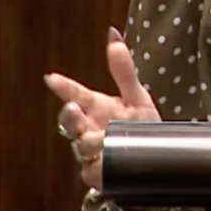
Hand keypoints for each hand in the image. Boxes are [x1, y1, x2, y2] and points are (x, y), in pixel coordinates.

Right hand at [44, 27, 160, 189]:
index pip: (75, 94)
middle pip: (69, 121)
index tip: (52, 79)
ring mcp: (91, 152)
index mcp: (97, 107)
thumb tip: (114, 35)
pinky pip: (91, 171)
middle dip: (69, 115)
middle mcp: (89, 128)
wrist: (158, 162)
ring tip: (102, 137)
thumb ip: (124, 70)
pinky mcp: (97, 174)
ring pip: (81, 146)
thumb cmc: (142, 127)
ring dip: (89, 140)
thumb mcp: (137, 98)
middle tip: (73, 108)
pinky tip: (104, 160)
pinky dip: (97, 165)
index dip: (64, 87)